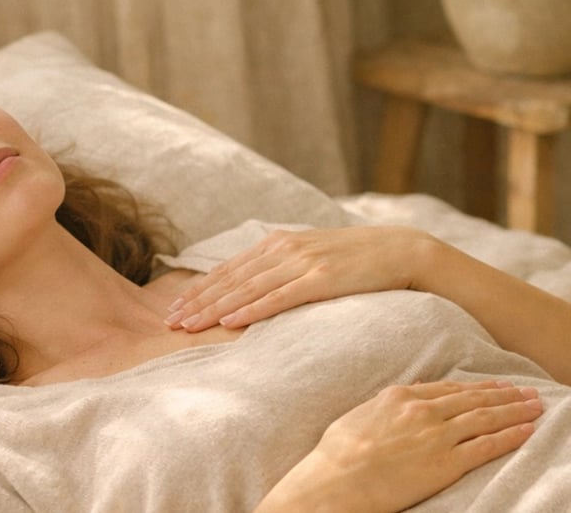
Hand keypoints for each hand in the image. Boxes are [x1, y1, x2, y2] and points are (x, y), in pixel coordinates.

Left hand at [165, 226, 434, 331]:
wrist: (400, 250)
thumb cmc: (354, 259)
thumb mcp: (310, 255)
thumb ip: (281, 266)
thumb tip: (251, 285)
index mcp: (278, 243)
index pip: (228, 269)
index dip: (199, 289)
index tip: (175, 307)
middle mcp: (284, 249)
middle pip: (230, 280)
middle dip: (198, 302)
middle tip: (170, 322)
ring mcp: (302, 262)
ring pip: (247, 289)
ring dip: (214, 309)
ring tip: (190, 326)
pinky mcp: (321, 279)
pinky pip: (279, 297)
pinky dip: (251, 309)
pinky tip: (230, 322)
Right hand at [255, 380, 543, 512]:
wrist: (337, 480)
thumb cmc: (338, 454)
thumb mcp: (359, 416)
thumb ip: (384, 407)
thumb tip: (396, 402)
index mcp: (400, 396)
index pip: (449, 389)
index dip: (477, 388)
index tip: (495, 386)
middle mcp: (423, 409)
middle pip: (473, 399)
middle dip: (504, 395)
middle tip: (528, 392)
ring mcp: (436, 435)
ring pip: (486, 417)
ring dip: (515, 411)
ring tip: (536, 407)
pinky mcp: (446, 462)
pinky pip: (486, 445)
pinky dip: (510, 436)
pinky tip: (527, 431)